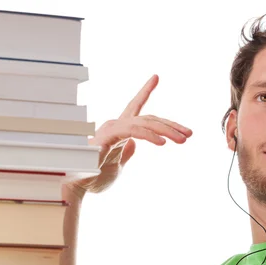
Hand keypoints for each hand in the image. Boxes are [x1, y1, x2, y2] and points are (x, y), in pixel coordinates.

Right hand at [67, 74, 191, 196]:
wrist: (76, 186)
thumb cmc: (93, 177)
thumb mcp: (118, 165)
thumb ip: (127, 153)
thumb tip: (135, 145)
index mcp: (119, 131)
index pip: (135, 107)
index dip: (145, 91)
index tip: (155, 77)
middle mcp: (115, 125)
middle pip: (148, 118)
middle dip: (171, 125)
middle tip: (189, 134)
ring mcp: (111, 129)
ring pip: (144, 122)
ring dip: (167, 131)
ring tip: (183, 140)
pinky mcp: (108, 137)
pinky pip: (133, 132)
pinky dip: (149, 135)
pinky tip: (163, 143)